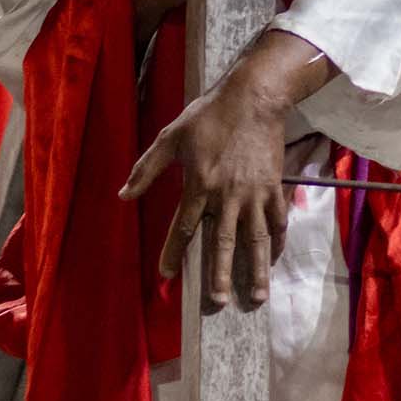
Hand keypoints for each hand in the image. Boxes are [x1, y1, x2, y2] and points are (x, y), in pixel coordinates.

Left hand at [120, 68, 288, 310]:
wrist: (253, 98)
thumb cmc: (208, 116)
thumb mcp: (171, 137)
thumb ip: (147, 168)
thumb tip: (123, 195)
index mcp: (199, 184)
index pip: (184, 227)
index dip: (174, 251)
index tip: (166, 275)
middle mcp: (227, 195)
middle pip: (223, 242)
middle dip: (220, 274)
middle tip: (218, 302)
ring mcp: (254, 193)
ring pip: (256, 239)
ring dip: (256, 270)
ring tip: (257, 298)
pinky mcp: (273, 187)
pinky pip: (277, 221)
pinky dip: (277, 243)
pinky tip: (274, 261)